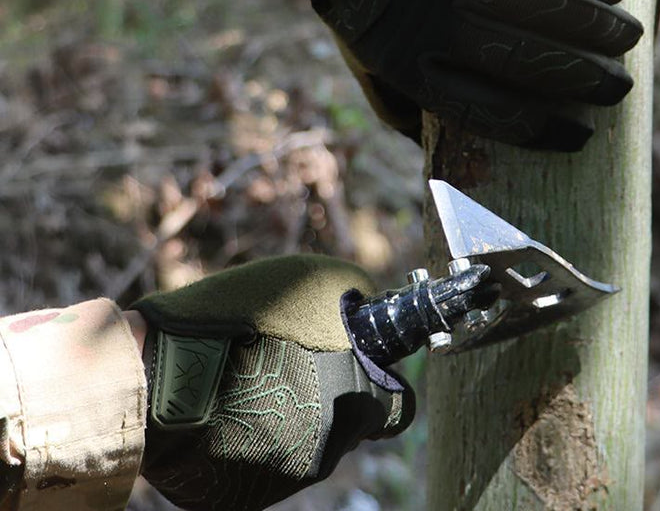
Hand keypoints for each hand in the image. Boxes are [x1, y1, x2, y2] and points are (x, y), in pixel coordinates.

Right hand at [131, 255, 413, 510]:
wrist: (152, 375)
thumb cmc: (235, 321)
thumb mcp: (307, 282)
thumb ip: (351, 296)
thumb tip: (367, 306)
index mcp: (351, 401)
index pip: (395, 408)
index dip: (383, 383)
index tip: (366, 368)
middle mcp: (325, 451)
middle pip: (345, 422)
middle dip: (328, 391)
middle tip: (286, 360)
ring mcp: (282, 479)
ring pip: (303, 442)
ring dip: (287, 411)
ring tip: (245, 378)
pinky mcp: (241, 496)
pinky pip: (261, 460)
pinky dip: (251, 435)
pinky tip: (223, 406)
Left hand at [274, 0, 642, 150]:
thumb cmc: (355, 0)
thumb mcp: (364, 63)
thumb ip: (397, 108)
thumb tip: (431, 153)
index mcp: (408, 66)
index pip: (491, 112)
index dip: (542, 130)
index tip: (579, 135)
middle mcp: (439, 22)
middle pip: (530, 62)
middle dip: (585, 82)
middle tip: (618, 88)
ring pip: (547, 7)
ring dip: (598, 28)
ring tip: (628, 39)